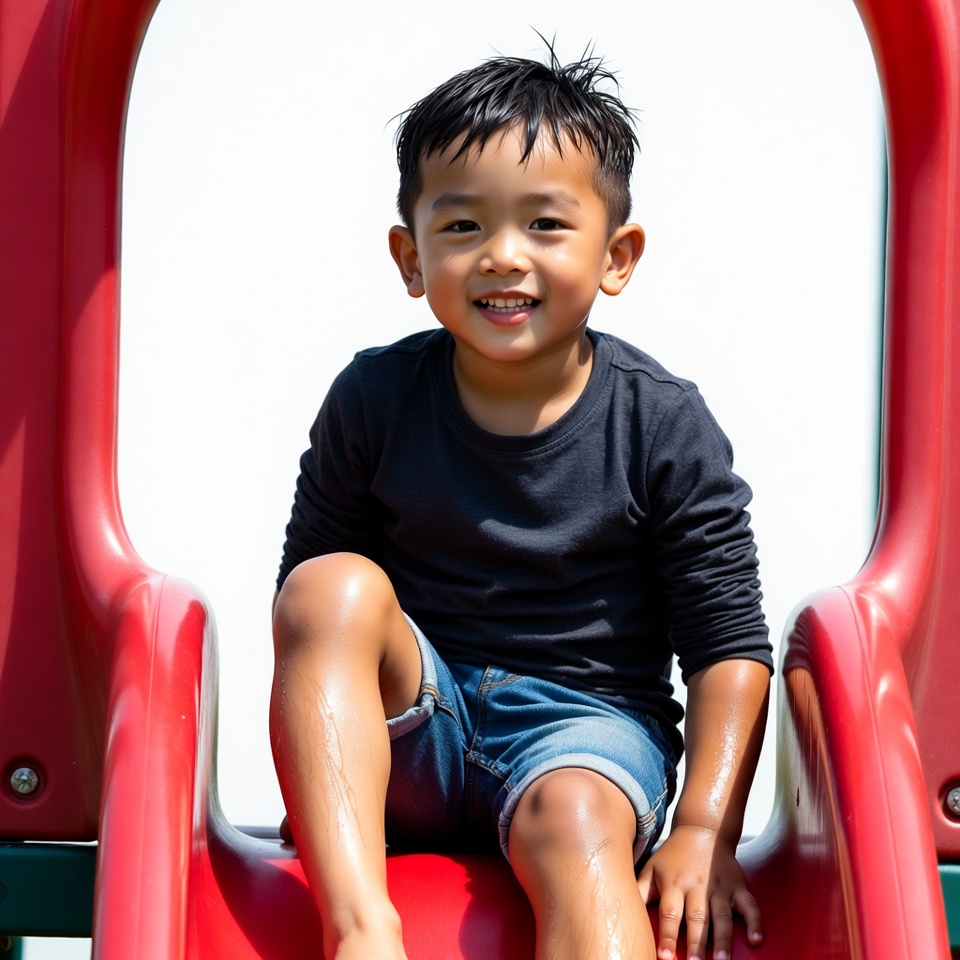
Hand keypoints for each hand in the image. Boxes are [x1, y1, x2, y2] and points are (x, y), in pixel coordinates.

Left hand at [636, 825, 761, 959]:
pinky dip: (755, 922)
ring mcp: (719, 886)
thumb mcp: (652, 868)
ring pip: (722, 915)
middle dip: (696, 943)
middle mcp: (697, 886)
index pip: (670, 913)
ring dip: (723, 939)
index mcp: (674, 884)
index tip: (664, 957)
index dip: (667, 935)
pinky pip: (749, 905)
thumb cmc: (673, 856)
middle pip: (697, 918)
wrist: (701, 830)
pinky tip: (756, 940)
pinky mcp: (738, 886)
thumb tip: (622, 909)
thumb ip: (640, 890)